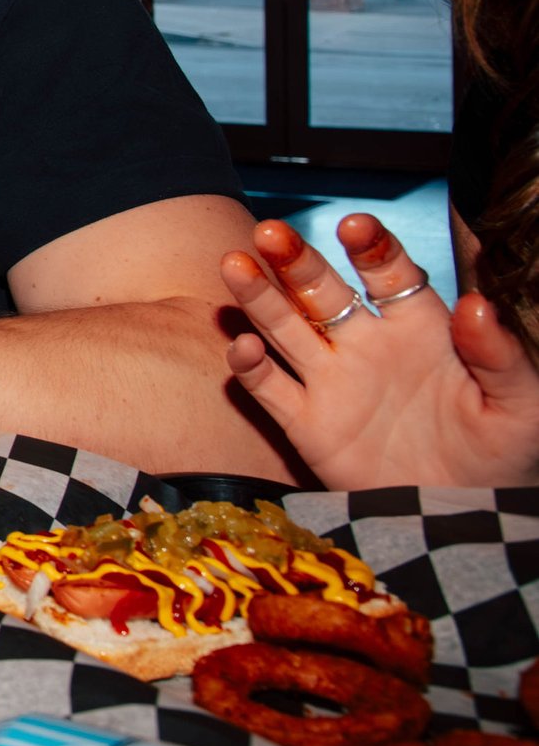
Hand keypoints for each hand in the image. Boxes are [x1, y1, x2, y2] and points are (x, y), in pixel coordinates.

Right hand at [221, 215, 538, 488]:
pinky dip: (250, 368)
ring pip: (285, 328)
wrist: (465, 519)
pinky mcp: (307, 424)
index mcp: (418, 329)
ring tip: (234, 265)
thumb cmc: (503, 457)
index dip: (370, 248)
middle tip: (271, 233)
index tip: (355, 226)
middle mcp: (367, 345)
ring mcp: (332, 382)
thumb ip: (499, 355)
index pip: (388, 275)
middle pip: (322, 292)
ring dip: (259, 298)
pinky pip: (269, 390)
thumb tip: (477, 304)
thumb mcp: (522, 406)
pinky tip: (244, 347)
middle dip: (295, 262)